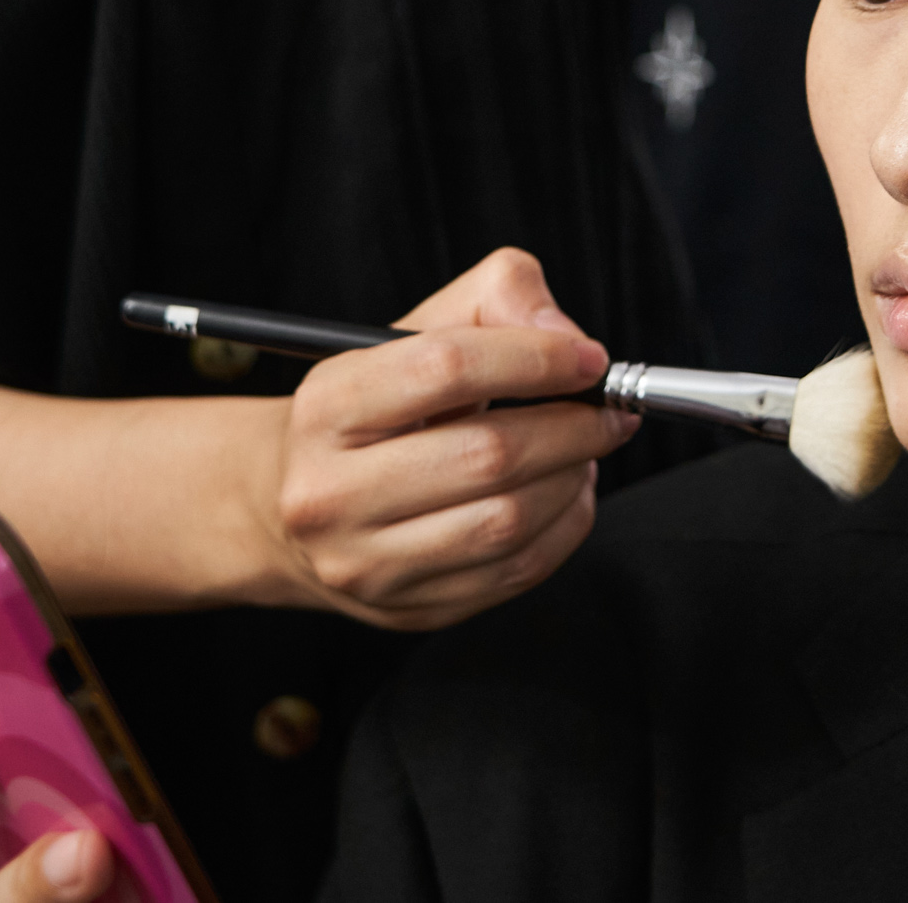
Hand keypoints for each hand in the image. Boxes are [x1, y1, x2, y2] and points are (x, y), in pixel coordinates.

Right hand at [261, 247, 640, 628]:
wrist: (298, 506)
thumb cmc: (375, 410)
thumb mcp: (415, 330)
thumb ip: (497, 296)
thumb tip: (565, 335)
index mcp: (326, 407)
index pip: (445, 367)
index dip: (535, 358)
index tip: (588, 358)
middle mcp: (330, 493)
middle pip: (487, 454)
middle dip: (572, 426)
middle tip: (609, 409)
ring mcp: (366, 563)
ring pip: (507, 522)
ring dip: (573, 478)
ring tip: (585, 449)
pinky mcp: (407, 610)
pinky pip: (516, 573)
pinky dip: (564, 527)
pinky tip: (565, 492)